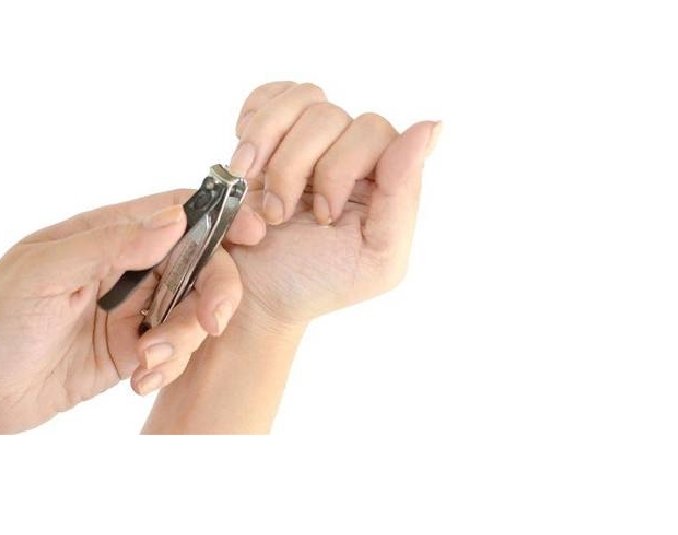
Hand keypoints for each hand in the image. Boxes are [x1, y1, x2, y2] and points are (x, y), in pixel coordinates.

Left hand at [0, 191, 264, 433]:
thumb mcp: (44, 272)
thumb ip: (109, 243)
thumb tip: (173, 219)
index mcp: (100, 235)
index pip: (168, 212)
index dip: (214, 216)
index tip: (250, 231)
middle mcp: (122, 268)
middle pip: (195, 261)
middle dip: (215, 288)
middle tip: (214, 319)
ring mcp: (130, 309)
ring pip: (190, 309)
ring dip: (183, 338)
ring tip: (147, 364)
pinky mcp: (133, 350)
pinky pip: (174, 351)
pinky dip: (168, 367)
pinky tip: (139, 382)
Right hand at [226, 81, 439, 324]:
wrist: (250, 295)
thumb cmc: (313, 283)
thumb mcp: (376, 258)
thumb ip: (405, 194)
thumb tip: (432, 126)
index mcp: (381, 178)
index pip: (374, 132)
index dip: (340, 168)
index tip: (322, 215)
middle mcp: (347, 151)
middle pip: (328, 115)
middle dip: (294, 168)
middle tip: (278, 216)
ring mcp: (306, 140)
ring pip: (298, 101)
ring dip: (266, 148)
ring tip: (252, 188)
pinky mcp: (267, 136)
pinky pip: (267, 96)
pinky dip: (253, 125)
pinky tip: (245, 164)